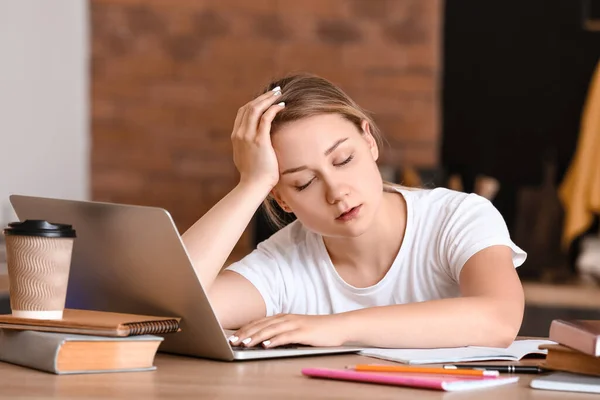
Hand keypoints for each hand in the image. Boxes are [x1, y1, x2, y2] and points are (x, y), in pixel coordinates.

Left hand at [228, 314, 346, 347]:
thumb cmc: (316, 330)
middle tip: (233, 341)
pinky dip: (275, 340)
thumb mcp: (295, 329)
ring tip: (245, 343)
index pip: (259, 322)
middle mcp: (287, 318)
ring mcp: (295, 324)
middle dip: (246, 333)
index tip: (232, 336)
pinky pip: (287, 336)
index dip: (245, 329)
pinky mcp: (304, 332)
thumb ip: (280, 332)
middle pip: (262, 325)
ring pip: (272, 330)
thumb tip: (263, 341)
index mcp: (282, 317)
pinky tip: (266, 345)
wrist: (338, 326)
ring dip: (257, 336)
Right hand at [231, 87, 284, 189]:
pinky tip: (281, 106)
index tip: (266, 99)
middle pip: (249, 107)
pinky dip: (273, 109)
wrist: (253, 186)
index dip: (254, 102)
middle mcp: (240, 133)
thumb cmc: (253, 176)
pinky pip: (266, 118)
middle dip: (263, 97)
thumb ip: (248, 147)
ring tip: (279, 94)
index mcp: (236, 136)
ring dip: (268, 99)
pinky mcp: (260, 140)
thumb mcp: (246, 157)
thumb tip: (256, 145)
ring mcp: (248, 136)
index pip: (243, 112)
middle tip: (275, 91)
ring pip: (256, 109)